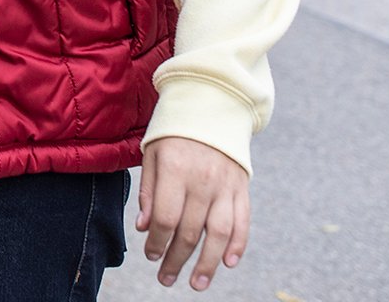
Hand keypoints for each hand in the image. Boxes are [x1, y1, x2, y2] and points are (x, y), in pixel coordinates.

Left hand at [138, 137, 248, 290]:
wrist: (211, 104)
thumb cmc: (173, 131)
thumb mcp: (152, 154)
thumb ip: (149, 192)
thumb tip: (144, 228)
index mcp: (176, 170)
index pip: (167, 218)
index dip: (157, 242)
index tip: (149, 255)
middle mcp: (203, 180)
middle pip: (190, 231)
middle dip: (176, 259)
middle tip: (166, 279)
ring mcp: (226, 185)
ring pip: (219, 233)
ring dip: (209, 263)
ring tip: (197, 283)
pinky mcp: (242, 187)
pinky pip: (243, 221)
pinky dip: (239, 244)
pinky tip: (229, 263)